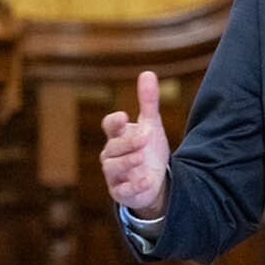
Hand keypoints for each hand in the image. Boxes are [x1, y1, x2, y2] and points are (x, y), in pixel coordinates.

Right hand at [100, 71, 170, 217]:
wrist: (154, 181)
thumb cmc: (147, 149)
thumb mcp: (151, 124)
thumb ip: (148, 101)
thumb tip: (147, 72)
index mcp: (117, 136)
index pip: (110, 126)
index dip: (115, 122)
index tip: (125, 117)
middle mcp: (112, 154)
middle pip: (112, 147)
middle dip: (128, 142)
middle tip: (145, 136)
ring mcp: (115, 175)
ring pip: (113, 168)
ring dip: (127, 162)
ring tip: (141, 158)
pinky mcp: (121, 192)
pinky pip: (123, 190)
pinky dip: (134, 186)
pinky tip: (148, 180)